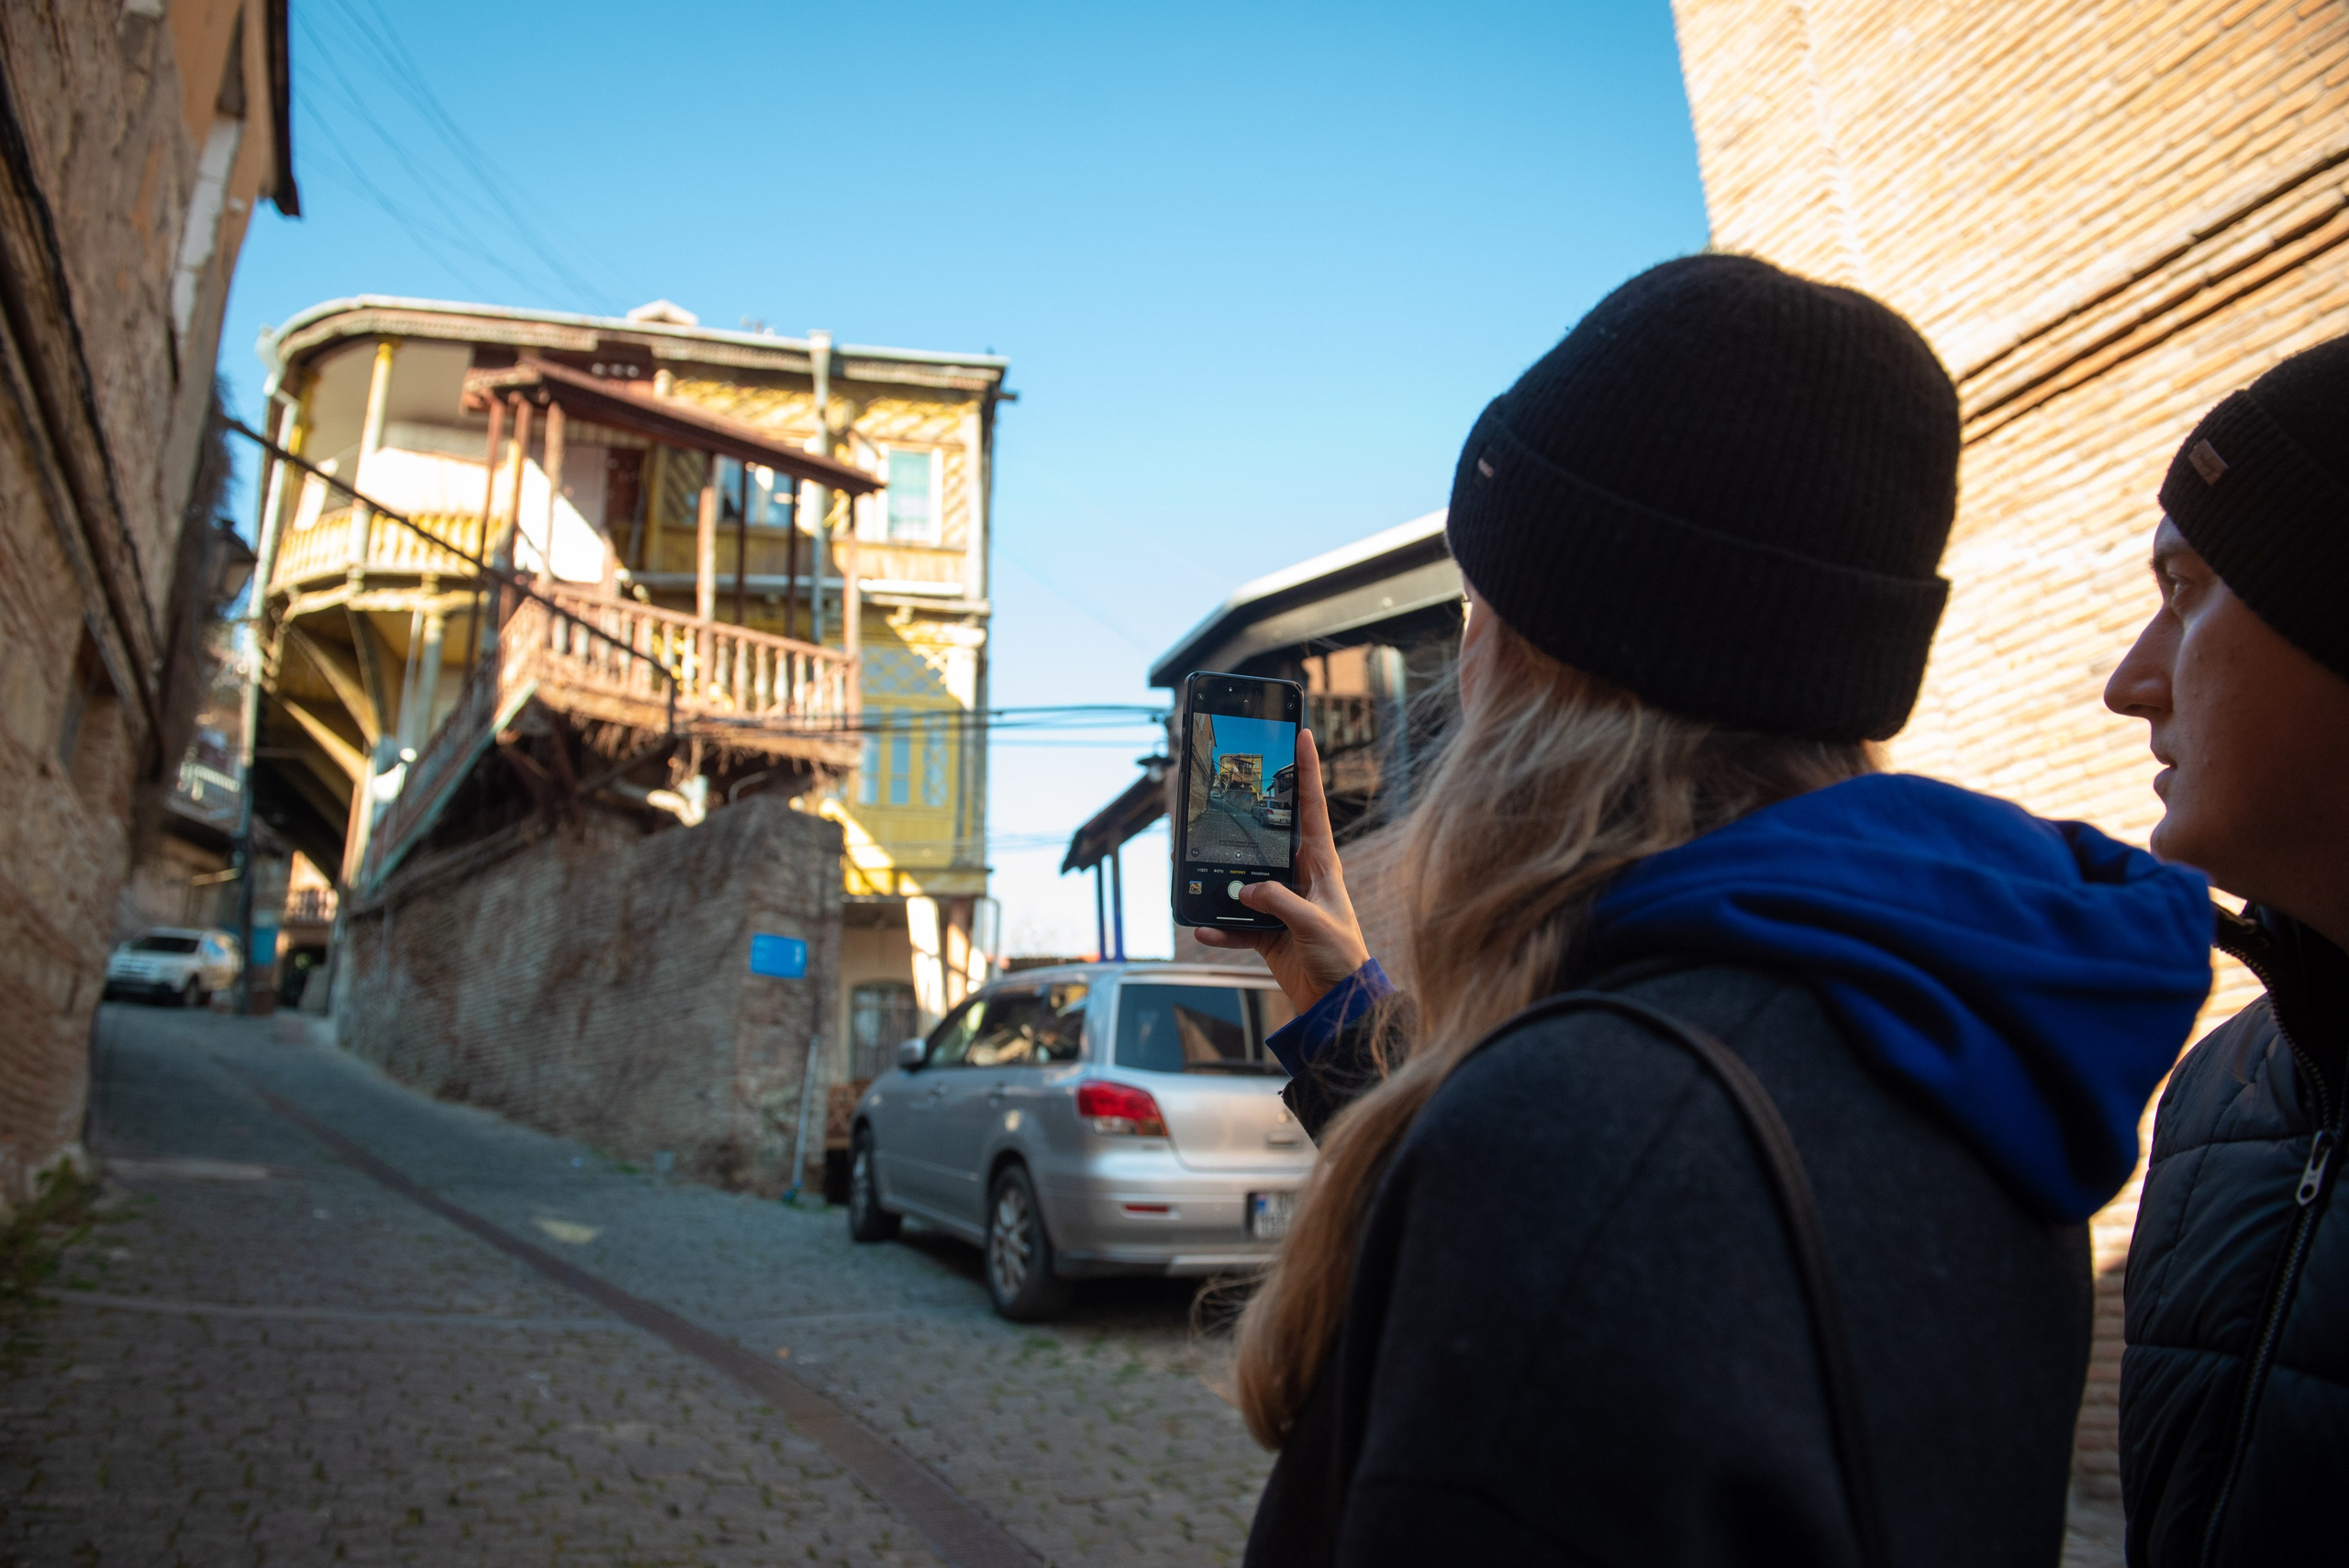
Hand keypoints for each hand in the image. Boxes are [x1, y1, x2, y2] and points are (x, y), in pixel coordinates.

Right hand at [1195, 728, 1371, 1010]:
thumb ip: (1278, 901)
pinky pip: (1235, 924)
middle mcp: (1299, 877)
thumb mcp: (1313, 923)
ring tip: (1190, 867)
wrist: (1339, 1002)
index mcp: (1321, 864)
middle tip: (1219, 794)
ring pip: (1242, 881)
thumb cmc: (1342, 956)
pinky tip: (1202, 929)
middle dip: (1243, 819)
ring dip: (1219, 880)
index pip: (1312, 807)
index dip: (1308, 770)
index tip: (1302, 734)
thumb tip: (1243, 889)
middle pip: (1266, 838)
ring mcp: (1281, 903)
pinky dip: (1219, 929)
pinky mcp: (1267, 931)